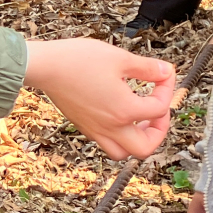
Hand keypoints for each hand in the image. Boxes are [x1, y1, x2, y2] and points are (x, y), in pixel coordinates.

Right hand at [25, 39, 176, 159]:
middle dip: (158, 132)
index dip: (167, 90)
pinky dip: (118, 137)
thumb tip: (164, 72)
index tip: (164, 75)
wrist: (45, 67)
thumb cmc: (78, 61)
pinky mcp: (84, 127)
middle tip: (159, 113)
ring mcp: (96, 130)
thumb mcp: (119, 58)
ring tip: (140, 121)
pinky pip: (106, 144)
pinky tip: (118, 116)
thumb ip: (147, 68)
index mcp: (125, 110)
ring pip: (123, 153)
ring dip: (138, 141)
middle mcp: (111, 127)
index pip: (159, 109)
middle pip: (145, 147)